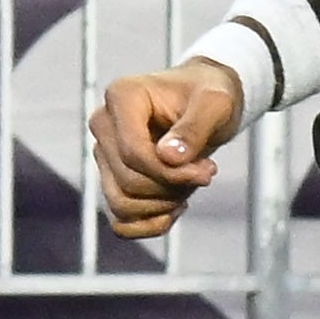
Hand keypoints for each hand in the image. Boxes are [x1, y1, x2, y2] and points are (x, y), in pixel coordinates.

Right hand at [92, 64, 246, 241]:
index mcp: (122, 96)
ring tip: (189, 185)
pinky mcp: (111, 178)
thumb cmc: (209, 95)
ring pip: (122, 204)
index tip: (208, 171)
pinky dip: (150, 224)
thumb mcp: (216, 104)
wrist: (204, 103)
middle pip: (128, 181)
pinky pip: (121, 221)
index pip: (133, 153)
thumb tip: (167, 157)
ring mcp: (104, 154)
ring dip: (163, 206)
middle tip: (204, 173)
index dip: (171, 173)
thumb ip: (195, 127)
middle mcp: (104, 124)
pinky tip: (175, 207)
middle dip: (172, 188)